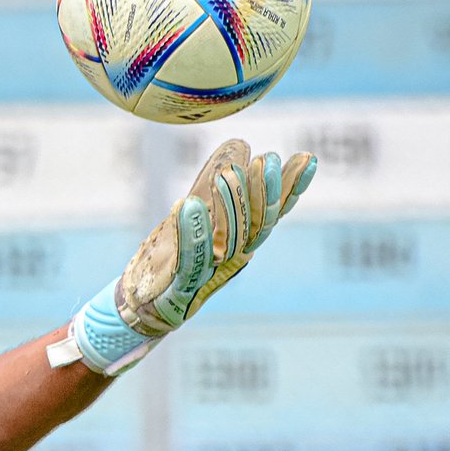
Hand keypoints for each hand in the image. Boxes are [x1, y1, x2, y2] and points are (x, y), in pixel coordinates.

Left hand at [47, 138, 315, 374]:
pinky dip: (191, 231)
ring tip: (231, 174)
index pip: (271, 214)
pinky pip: (189, 256)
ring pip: (227, 239)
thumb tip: (239, 144)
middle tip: (270, 160)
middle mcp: (231, 259)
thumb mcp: (199, 218)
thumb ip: (218, 185)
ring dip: (230, 206)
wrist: (143, 306)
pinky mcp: (181, 285)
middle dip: (265, 193)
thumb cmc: (173, 258)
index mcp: (240, 243)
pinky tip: (188, 204)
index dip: (290, 189)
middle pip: (255, 225)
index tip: (306, 158)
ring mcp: (208, 273)